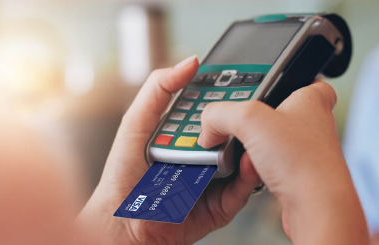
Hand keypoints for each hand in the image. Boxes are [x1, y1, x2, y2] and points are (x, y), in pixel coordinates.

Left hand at [77, 56, 261, 244]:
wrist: (122, 224)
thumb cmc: (123, 179)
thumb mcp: (137, 123)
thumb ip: (159, 90)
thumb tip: (189, 63)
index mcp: (187, 135)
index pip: (215, 110)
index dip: (228, 96)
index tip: (243, 82)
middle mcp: (203, 156)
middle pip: (234, 133)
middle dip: (246, 122)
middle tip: (253, 110)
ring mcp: (215, 181)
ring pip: (243, 162)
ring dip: (252, 149)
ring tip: (256, 135)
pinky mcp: (222, 207)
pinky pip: (242, 191)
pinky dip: (249, 178)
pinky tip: (248, 165)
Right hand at [198, 81, 368, 243]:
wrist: (316, 208)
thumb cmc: (304, 161)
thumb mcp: (249, 120)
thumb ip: (221, 114)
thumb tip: (208, 125)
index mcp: (312, 101)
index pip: (310, 81)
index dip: (293, 80)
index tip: (275, 81)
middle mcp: (314, 126)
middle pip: (283, 114)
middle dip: (259, 118)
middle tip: (238, 120)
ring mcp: (308, 153)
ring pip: (276, 144)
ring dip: (256, 147)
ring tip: (241, 151)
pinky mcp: (300, 178)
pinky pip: (273, 168)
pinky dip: (258, 170)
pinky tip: (251, 173)